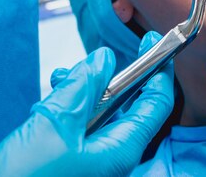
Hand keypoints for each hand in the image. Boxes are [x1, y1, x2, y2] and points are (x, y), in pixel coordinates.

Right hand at [0, 32, 172, 176]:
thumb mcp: (53, 124)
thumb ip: (82, 87)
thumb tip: (104, 59)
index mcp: (121, 151)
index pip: (156, 103)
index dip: (157, 69)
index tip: (151, 41)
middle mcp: (114, 160)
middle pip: (128, 107)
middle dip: (110, 78)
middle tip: (95, 58)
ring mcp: (95, 165)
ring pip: (102, 117)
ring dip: (83, 94)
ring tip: (58, 81)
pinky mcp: (76, 167)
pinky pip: (82, 132)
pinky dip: (70, 112)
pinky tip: (48, 104)